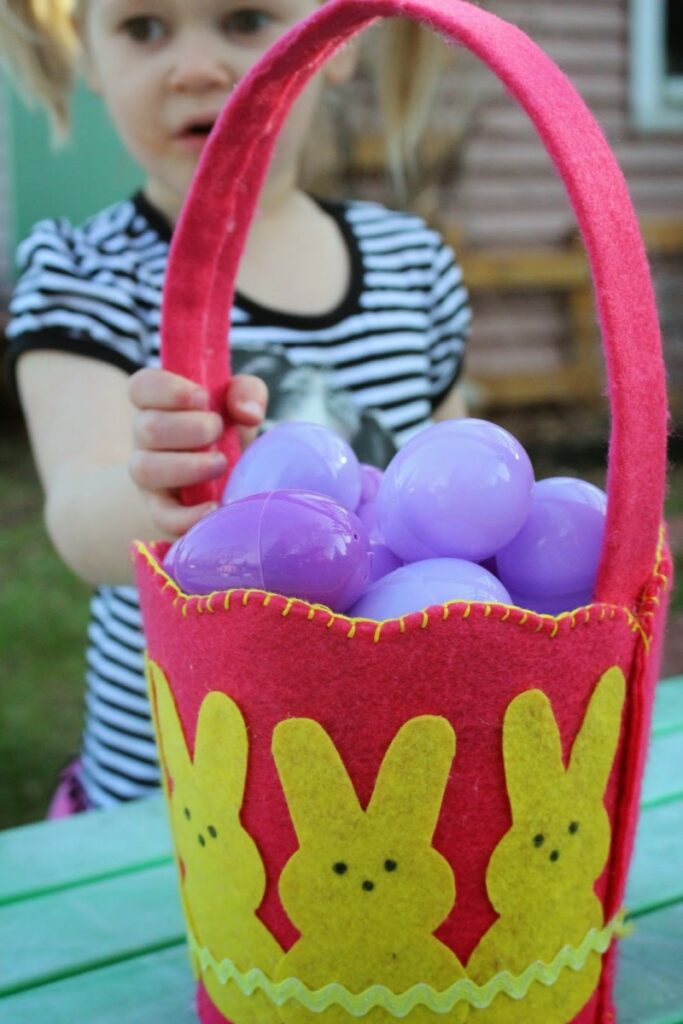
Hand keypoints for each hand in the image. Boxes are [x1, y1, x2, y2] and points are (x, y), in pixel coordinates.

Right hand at [128, 368, 266, 536]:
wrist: (221, 479)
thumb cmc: (225, 432)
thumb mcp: (238, 405)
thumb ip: (246, 392)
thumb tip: (248, 413)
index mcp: (158, 403)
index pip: (141, 387)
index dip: (168, 389)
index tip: (203, 397)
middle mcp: (145, 437)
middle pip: (147, 427)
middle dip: (190, 428)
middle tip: (219, 431)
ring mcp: (149, 475)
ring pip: (146, 469)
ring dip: (187, 466)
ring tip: (221, 464)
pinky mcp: (161, 510)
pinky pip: (163, 516)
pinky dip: (188, 515)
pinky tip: (216, 507)